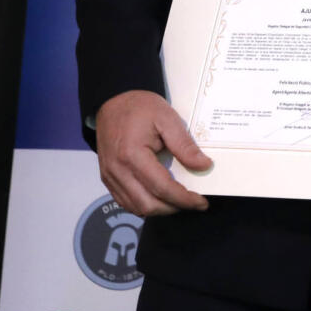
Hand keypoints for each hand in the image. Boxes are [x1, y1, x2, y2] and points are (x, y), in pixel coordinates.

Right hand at [94, 89, 212, 216]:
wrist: (112, 101)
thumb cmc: (140, 107)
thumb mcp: (167, 118)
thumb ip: (184, 145)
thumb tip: (204, 165)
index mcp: (132, 155)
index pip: (162, 188)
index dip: (184, 199)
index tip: (201, 202)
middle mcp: (117, 170)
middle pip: (148, 204)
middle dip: (173, 208)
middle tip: (192, 202)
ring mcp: (110, 176)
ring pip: (136, 207)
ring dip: (160, 209)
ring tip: (178, 200)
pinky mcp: (107, 178)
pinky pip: (126, 202)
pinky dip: (144, 205)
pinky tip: (159, 198)